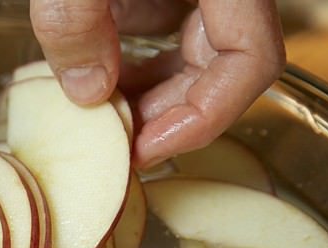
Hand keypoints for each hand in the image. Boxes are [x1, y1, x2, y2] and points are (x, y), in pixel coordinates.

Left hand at [30, 0, 285, 167]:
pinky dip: (130, 62)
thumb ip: (76, 18)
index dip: (203, 117)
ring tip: (97, 121)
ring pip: (190, 54)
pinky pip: (162, 29)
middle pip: (219, 69)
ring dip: (146, 95)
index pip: (251, 61)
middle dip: (164, 117)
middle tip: (112, 148)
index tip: (144, 150)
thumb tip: (87, 93)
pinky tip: (90, 77)